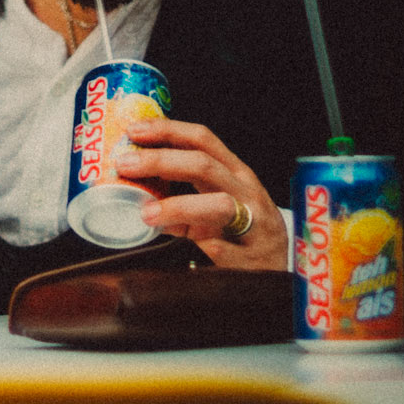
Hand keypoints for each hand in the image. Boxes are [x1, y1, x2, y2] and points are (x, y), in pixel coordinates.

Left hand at [122, 120, 288, 269]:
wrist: (279, 272)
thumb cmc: (242, 233)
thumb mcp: (214, 206)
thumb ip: (180, 197)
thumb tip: (133, 188)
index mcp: (235, 174)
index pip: (202, 140)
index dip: (168, 130)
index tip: (133, 130)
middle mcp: (247, 193)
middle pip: (204, 166)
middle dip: (160, 161)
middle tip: (125, 165)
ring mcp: (254, 226)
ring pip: (219, 204)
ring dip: (177, 206)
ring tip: (146, 214)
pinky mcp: (254, 259)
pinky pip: (227, 250)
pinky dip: (208, 246)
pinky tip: (191, 245)